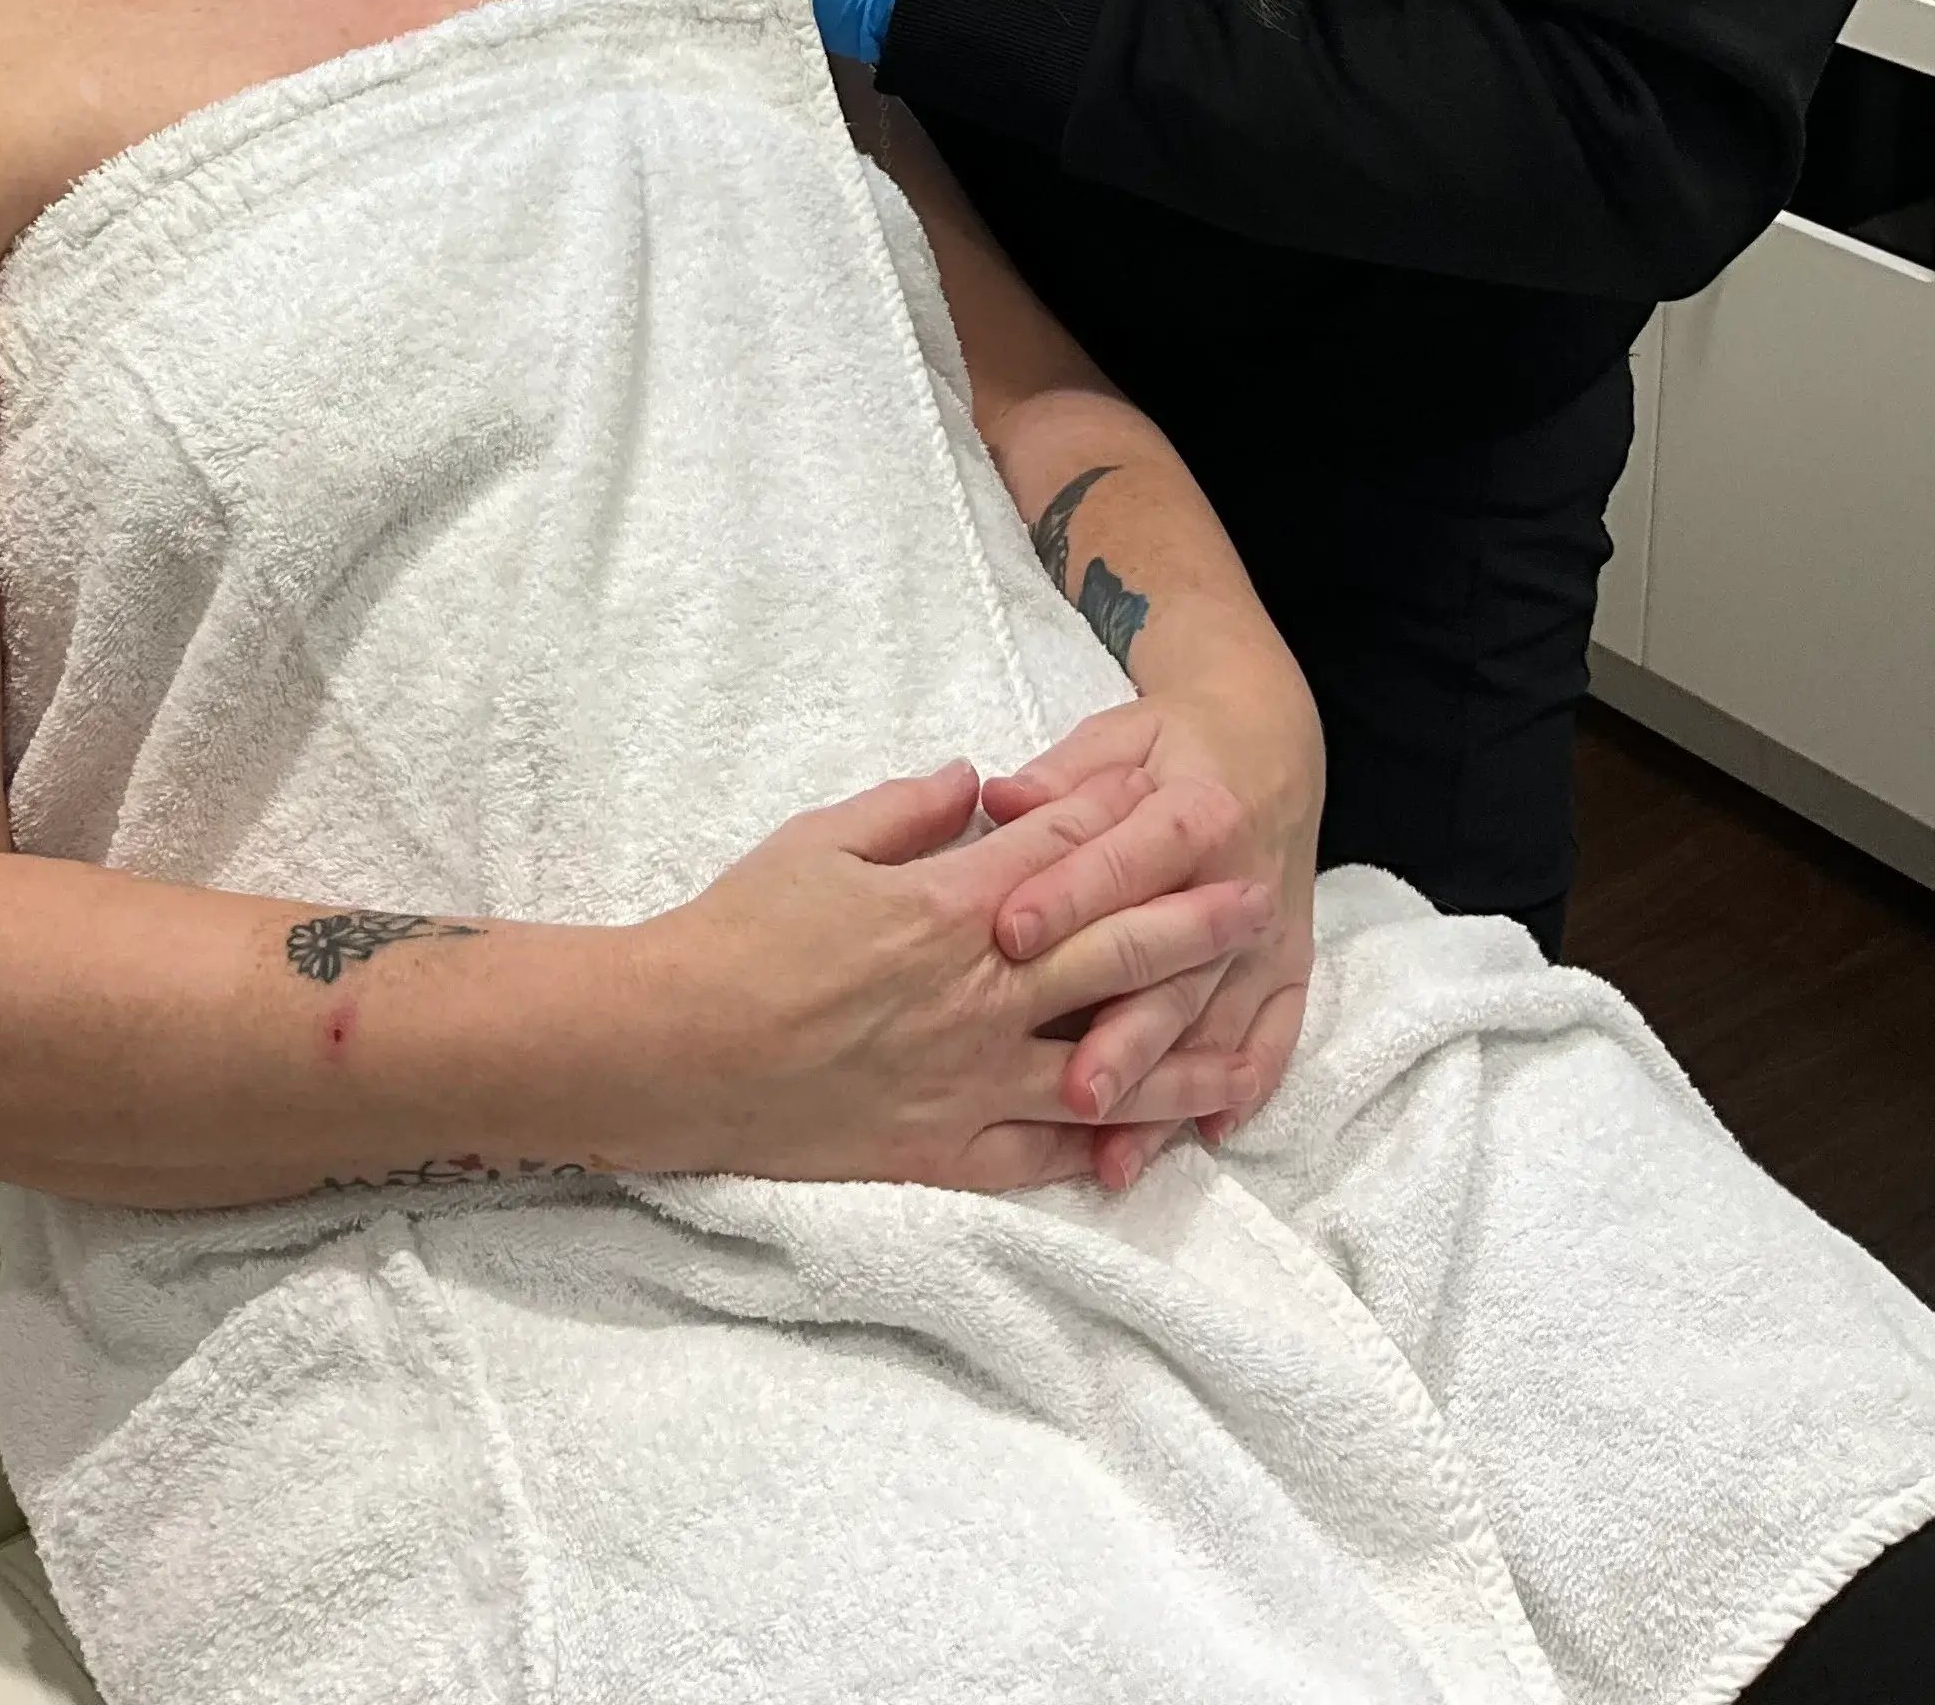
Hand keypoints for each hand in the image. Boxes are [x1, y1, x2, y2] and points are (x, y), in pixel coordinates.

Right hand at [638, 757, 1275, 1195]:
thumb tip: (975, 780)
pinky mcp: (942, 1151)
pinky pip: (1041, 1154)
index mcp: (952, 911)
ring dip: (1180, 1054)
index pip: (1062, 859)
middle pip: (1113, 956)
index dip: (1124, 828)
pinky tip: (1141, 1146)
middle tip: (1258, 902)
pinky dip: (1096, 1148)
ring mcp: (970, 1082)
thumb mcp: (820, 839)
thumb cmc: (739, 931)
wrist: (676, 1047)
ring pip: (1103, 1070)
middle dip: (1193, 925)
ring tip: (1242, 1052)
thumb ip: (908, 810)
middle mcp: (982, 998)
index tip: (1179, 805)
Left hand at [984, 684, 1322, 1186]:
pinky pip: (1275, 1036)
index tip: (1007, 936)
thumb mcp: (1115, 738)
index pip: (1123, 860)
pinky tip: (1208, 1133)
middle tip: (1070, 1090)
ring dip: (1171, 1091)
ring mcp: (1270, 936)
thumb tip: (997, 798)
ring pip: (1217, 1022)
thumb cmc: (1168, 745)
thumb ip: (1059, 780)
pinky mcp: (1289, 969)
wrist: (1268, 743)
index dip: (1067, 897)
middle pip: (1175, 968)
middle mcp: (1239, 880)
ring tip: (1117, 1153)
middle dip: (1124, 1033)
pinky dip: (1247, 1086)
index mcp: (1192, 808)